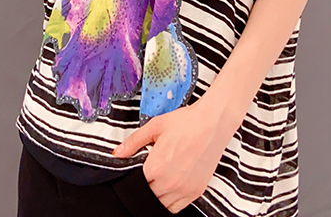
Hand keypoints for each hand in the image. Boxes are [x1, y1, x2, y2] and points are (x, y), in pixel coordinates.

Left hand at [112, 99, 232, 212]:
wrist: (212, 123)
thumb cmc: (185, 122)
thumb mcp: (155, 126)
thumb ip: (134, 142)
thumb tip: (117, 153)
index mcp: (156, 167)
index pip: (136, 184)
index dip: (134, 177)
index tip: (139, 169)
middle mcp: (169, 183)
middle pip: (147, 196)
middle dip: (145, 186)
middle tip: (150, 171)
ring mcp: (183, 190)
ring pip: (161, 206)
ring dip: (157, 196)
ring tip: (160, 178)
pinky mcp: (196, 192)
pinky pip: (177, 208)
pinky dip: (170, 202)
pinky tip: (170, 187)